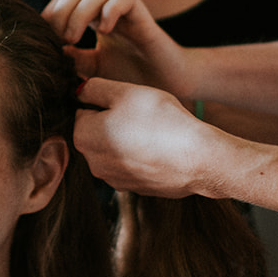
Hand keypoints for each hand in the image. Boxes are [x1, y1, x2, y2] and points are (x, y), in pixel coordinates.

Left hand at [43, 0, 193, 96]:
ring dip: (79, 12)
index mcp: (92, 20)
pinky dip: (110, 10)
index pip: (64, 0)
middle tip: (59, 38)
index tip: (44, 39)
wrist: (168, 85)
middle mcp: (107, 12)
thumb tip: (50, 50)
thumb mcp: (94, 71)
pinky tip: (104, 31)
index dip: (51, 14)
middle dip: (61, 11)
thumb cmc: (132, 79)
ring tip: (74, 39)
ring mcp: (125, 13)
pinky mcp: (143, 17)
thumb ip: (73, 60)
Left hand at [73, 77, 212, 197]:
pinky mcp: (134, 188)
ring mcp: (113, 179)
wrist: (197, 159)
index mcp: (83, 137)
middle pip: (98, 132)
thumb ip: (95, 88)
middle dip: (114, 123)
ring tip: (152, 132)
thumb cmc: (161, 120)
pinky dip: (141, 157)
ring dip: (127, 140)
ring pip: (114, 150)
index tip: (127, 103)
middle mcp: (93, 163)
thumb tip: (79, 91)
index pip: (84, 111)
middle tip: (141, 116)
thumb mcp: (125, 91)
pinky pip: (131, 165)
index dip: (106, 103)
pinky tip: (159, 149)